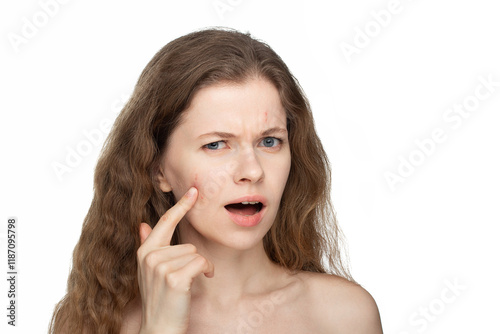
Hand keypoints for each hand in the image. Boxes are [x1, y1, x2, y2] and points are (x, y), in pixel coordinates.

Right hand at [137, 187, 213, 333]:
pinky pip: (201, 262)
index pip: (165, 222)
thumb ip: (148, 245)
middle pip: (188, 244)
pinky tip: (202, 281)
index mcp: (145, 252)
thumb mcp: (150, 271)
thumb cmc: (160, 299)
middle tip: (189, 277)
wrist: (159, 328)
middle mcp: (150, 256)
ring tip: (190, 283)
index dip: (180, 206)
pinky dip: (207, 271)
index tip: (193, 190)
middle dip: (195, 261)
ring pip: (195, 254)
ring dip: (201, 268)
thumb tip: (142, 224)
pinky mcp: (174, 277)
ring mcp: (160, 266)